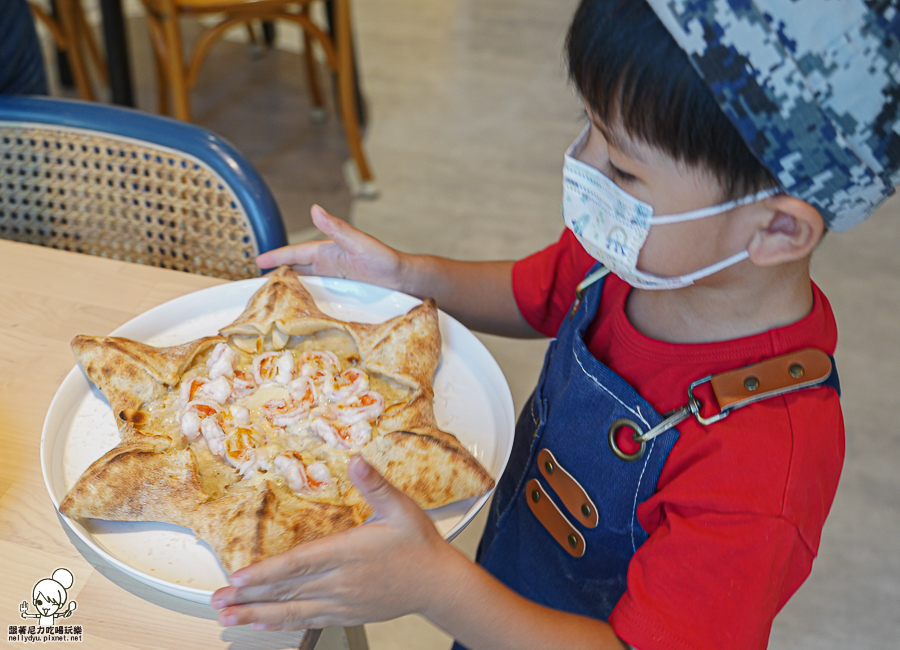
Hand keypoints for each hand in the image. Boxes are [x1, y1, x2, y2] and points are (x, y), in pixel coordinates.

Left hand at [211, 455, 453, 630]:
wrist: (438, 584)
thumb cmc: (419, 545)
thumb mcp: (401, 508)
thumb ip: (375, 484)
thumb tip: (356, 460)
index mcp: (349, 552)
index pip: (300, 563)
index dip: (267, 572)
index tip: (239, 577)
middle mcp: (340, 581)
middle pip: (287, 591)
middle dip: (248, 598)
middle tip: (217, 601)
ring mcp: (342, 602)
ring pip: (292, 610)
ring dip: (257, 615)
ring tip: (228, 618)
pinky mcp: (346, 614)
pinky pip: (308, 620)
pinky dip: (283, 623)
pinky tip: (264, 625)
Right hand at [256, 205, 406, 290]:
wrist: (404, 280)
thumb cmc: (384, 259)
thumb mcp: (359, 243)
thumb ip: (337, 228)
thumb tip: (315, 209)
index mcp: (328, 251)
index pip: (296, 254)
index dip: (277, 257)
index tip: (258, 262)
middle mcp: (328, 265)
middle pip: (296, 270)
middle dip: (276, 276)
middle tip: (256, 287)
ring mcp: (334, 280)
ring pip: (304, 284)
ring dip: (288, 290)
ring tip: (270, 300)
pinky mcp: (341, 294)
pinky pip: (317, 297)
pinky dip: (304, 301)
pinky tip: (297, 310)